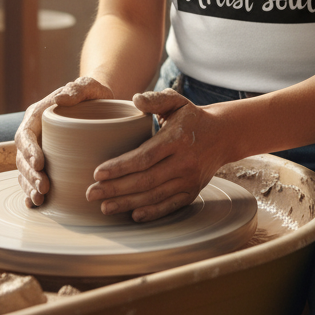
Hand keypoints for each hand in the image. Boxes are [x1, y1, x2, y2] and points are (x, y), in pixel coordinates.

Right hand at [14, 77, 113, 207]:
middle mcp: (34, 134)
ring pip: (25, 171)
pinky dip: (32, 192)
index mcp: (37, 115)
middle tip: (44, 187)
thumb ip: (77, 89)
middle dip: (30, 174)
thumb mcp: (89, 87)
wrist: (100, 105)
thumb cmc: (93, 94)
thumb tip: (60, 97)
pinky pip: (34, 179)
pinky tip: (36, 204)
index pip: (26, 134)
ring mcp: (39, 150)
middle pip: (23, 157)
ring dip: (29, 186)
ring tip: (40, 199)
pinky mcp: (47, 164)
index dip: (29, 150)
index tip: (40, 164)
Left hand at [86, 88, 228, 222]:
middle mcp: (184, 162)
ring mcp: (189, 180)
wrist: (223, 135)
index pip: (144, 157)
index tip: (97, 172)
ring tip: (104, 207)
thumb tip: (135, 100)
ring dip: (127, 203)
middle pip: (145, 180)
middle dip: (116, 189)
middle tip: (90, 193)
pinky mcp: (192, 192)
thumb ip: (156, 99)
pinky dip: (152, 212)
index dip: (120, 167)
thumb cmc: (192, 117)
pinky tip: (133, 215)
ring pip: (155, 196)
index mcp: (176, 139)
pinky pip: (170, 206)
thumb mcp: (177, 101)